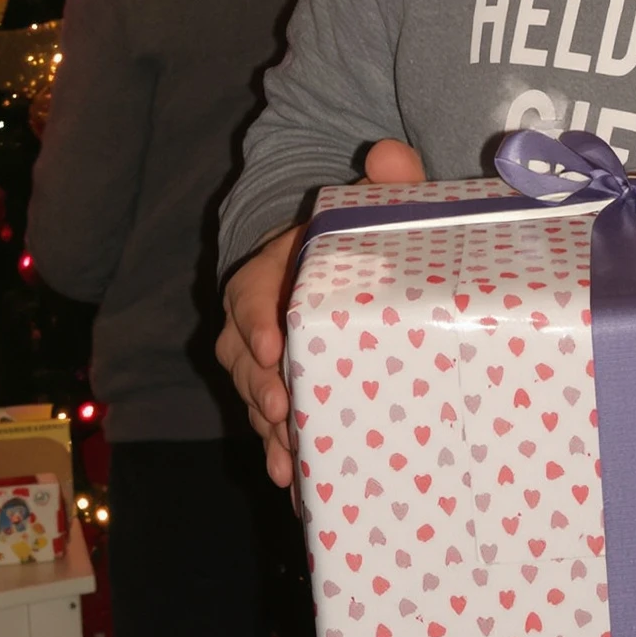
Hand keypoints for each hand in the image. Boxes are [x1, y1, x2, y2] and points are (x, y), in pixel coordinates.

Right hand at [217, 139, 424, 488]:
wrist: (339, 265)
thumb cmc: (357, 237)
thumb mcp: (369, 205)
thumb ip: (386, 182)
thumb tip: (393, 154)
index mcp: (273, 267)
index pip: (250, 290)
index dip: (255, 318)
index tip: (274, 345)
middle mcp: (257, 315)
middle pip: (242, 353)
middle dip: (259, 386)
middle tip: (284, 412)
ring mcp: (264, 357)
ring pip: (252, 393)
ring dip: (267, 428)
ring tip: (289, 459)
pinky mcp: (280, 389)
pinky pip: (270, 422)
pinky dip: (280, 450)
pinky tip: (296, 482)